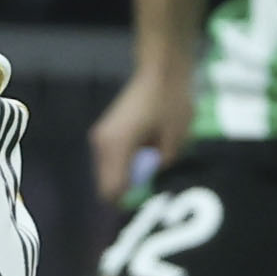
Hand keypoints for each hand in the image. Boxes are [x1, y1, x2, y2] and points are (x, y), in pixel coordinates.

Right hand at [86, 57, 191, 218]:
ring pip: (108, 174)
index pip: (112, 190)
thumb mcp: (175, 140)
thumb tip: (152, 185)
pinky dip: (125, 167)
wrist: (160, 72)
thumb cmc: (171, 102)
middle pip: (106, 186)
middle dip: (127, 193)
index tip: (150, 203)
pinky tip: (145, 155)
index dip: (129, 204)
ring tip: (152, 167)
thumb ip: (160, 167)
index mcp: (116, 146)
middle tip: (153, 188)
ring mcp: (101, 138)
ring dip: (127, 179)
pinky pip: (112, 162)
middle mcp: (102, 144)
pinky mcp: (106, 134)